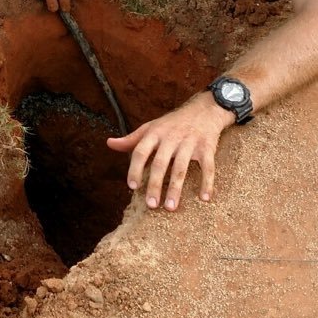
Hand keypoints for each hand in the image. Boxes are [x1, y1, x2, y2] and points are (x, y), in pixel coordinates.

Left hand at [106, 95, 232, 210]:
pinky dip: (207, 182)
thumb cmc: (172, 123)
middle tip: (151, 205)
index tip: (132, 187)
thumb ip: (131, 139)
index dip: (135, 168)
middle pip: (160, 163)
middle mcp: (171, 137)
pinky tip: (205, 198)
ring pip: (181, 168)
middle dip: (155, 185)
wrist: (204, 109)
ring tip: (170, 207)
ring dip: (175, 188)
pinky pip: (208, 167)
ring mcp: (190, 142)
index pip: (140, 151)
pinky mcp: (207, 147)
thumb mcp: (151, 128)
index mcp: (155, 133)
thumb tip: (109, 143)